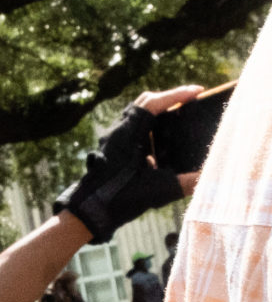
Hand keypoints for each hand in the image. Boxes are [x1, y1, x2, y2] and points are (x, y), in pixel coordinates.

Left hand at [53, 84, 202, 242]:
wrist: (89, 211)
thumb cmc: (119, 197)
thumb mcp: (159, 190)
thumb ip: (188, 182)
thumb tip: (212, 176)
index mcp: (127, 133)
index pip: (153, 103)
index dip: (176, 94)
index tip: (197, 91)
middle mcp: (117, 132)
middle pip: (143, 104)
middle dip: (167, 99)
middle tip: (189, 100)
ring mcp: (112, 141)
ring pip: (136, 117)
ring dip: (157, 115)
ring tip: (179, 117)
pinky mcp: (112, 151)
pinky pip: (132, 132)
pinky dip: (149, 131)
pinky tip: (162, 145)